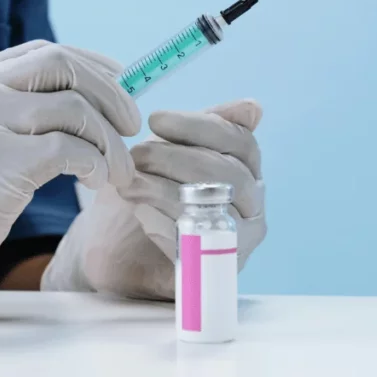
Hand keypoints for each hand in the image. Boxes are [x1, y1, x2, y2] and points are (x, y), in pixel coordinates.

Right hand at [0, 41, 139, 325]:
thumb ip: (2, 121)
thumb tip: (77, 111)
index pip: (41, 53)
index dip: (92, 64)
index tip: (122, 85)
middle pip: (61, 65)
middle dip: (112, 92)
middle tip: (134, 127)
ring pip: (73, 108)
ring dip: (111, 140)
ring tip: (119, 172)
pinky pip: (67, 149)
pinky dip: (96, 163)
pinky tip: (97, 182)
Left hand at [42, 99, 264, 299]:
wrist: (123, 252)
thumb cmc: (151, 191)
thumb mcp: (169, 152)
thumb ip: (200, 130)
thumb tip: (253, 107)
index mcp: (247, 168)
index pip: (239, 140)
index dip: (198, 126)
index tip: (155, 120)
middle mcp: (253, 204)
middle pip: (230, 174)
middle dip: (177, 159)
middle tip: (136, 155)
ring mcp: (239, 238)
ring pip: (215, 208)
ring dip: (165, 190)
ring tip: (129, 182)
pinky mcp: (215, 269)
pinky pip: (198, 243)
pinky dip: (164, 224)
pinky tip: (139, 212)